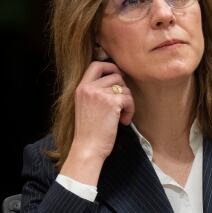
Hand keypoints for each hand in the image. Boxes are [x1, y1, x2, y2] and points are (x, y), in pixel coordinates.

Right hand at [60, 61, 134, 184]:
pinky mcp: (111, 102)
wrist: (87, 147)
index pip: (96, 65)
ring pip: (124, 88)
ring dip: (127, 102)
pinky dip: (130, 110)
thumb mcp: (86, 106)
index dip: (110, 67)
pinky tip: (123, 121)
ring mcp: (99, 94)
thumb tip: (118, 79)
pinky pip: (128, 99)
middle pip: (115, 75)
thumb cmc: (89, 131)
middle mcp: (88, 88)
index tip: (119, 77)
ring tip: (120, 116)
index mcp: (81, 87)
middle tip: (121, 105)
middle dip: (123, 89)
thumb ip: (95, 92)